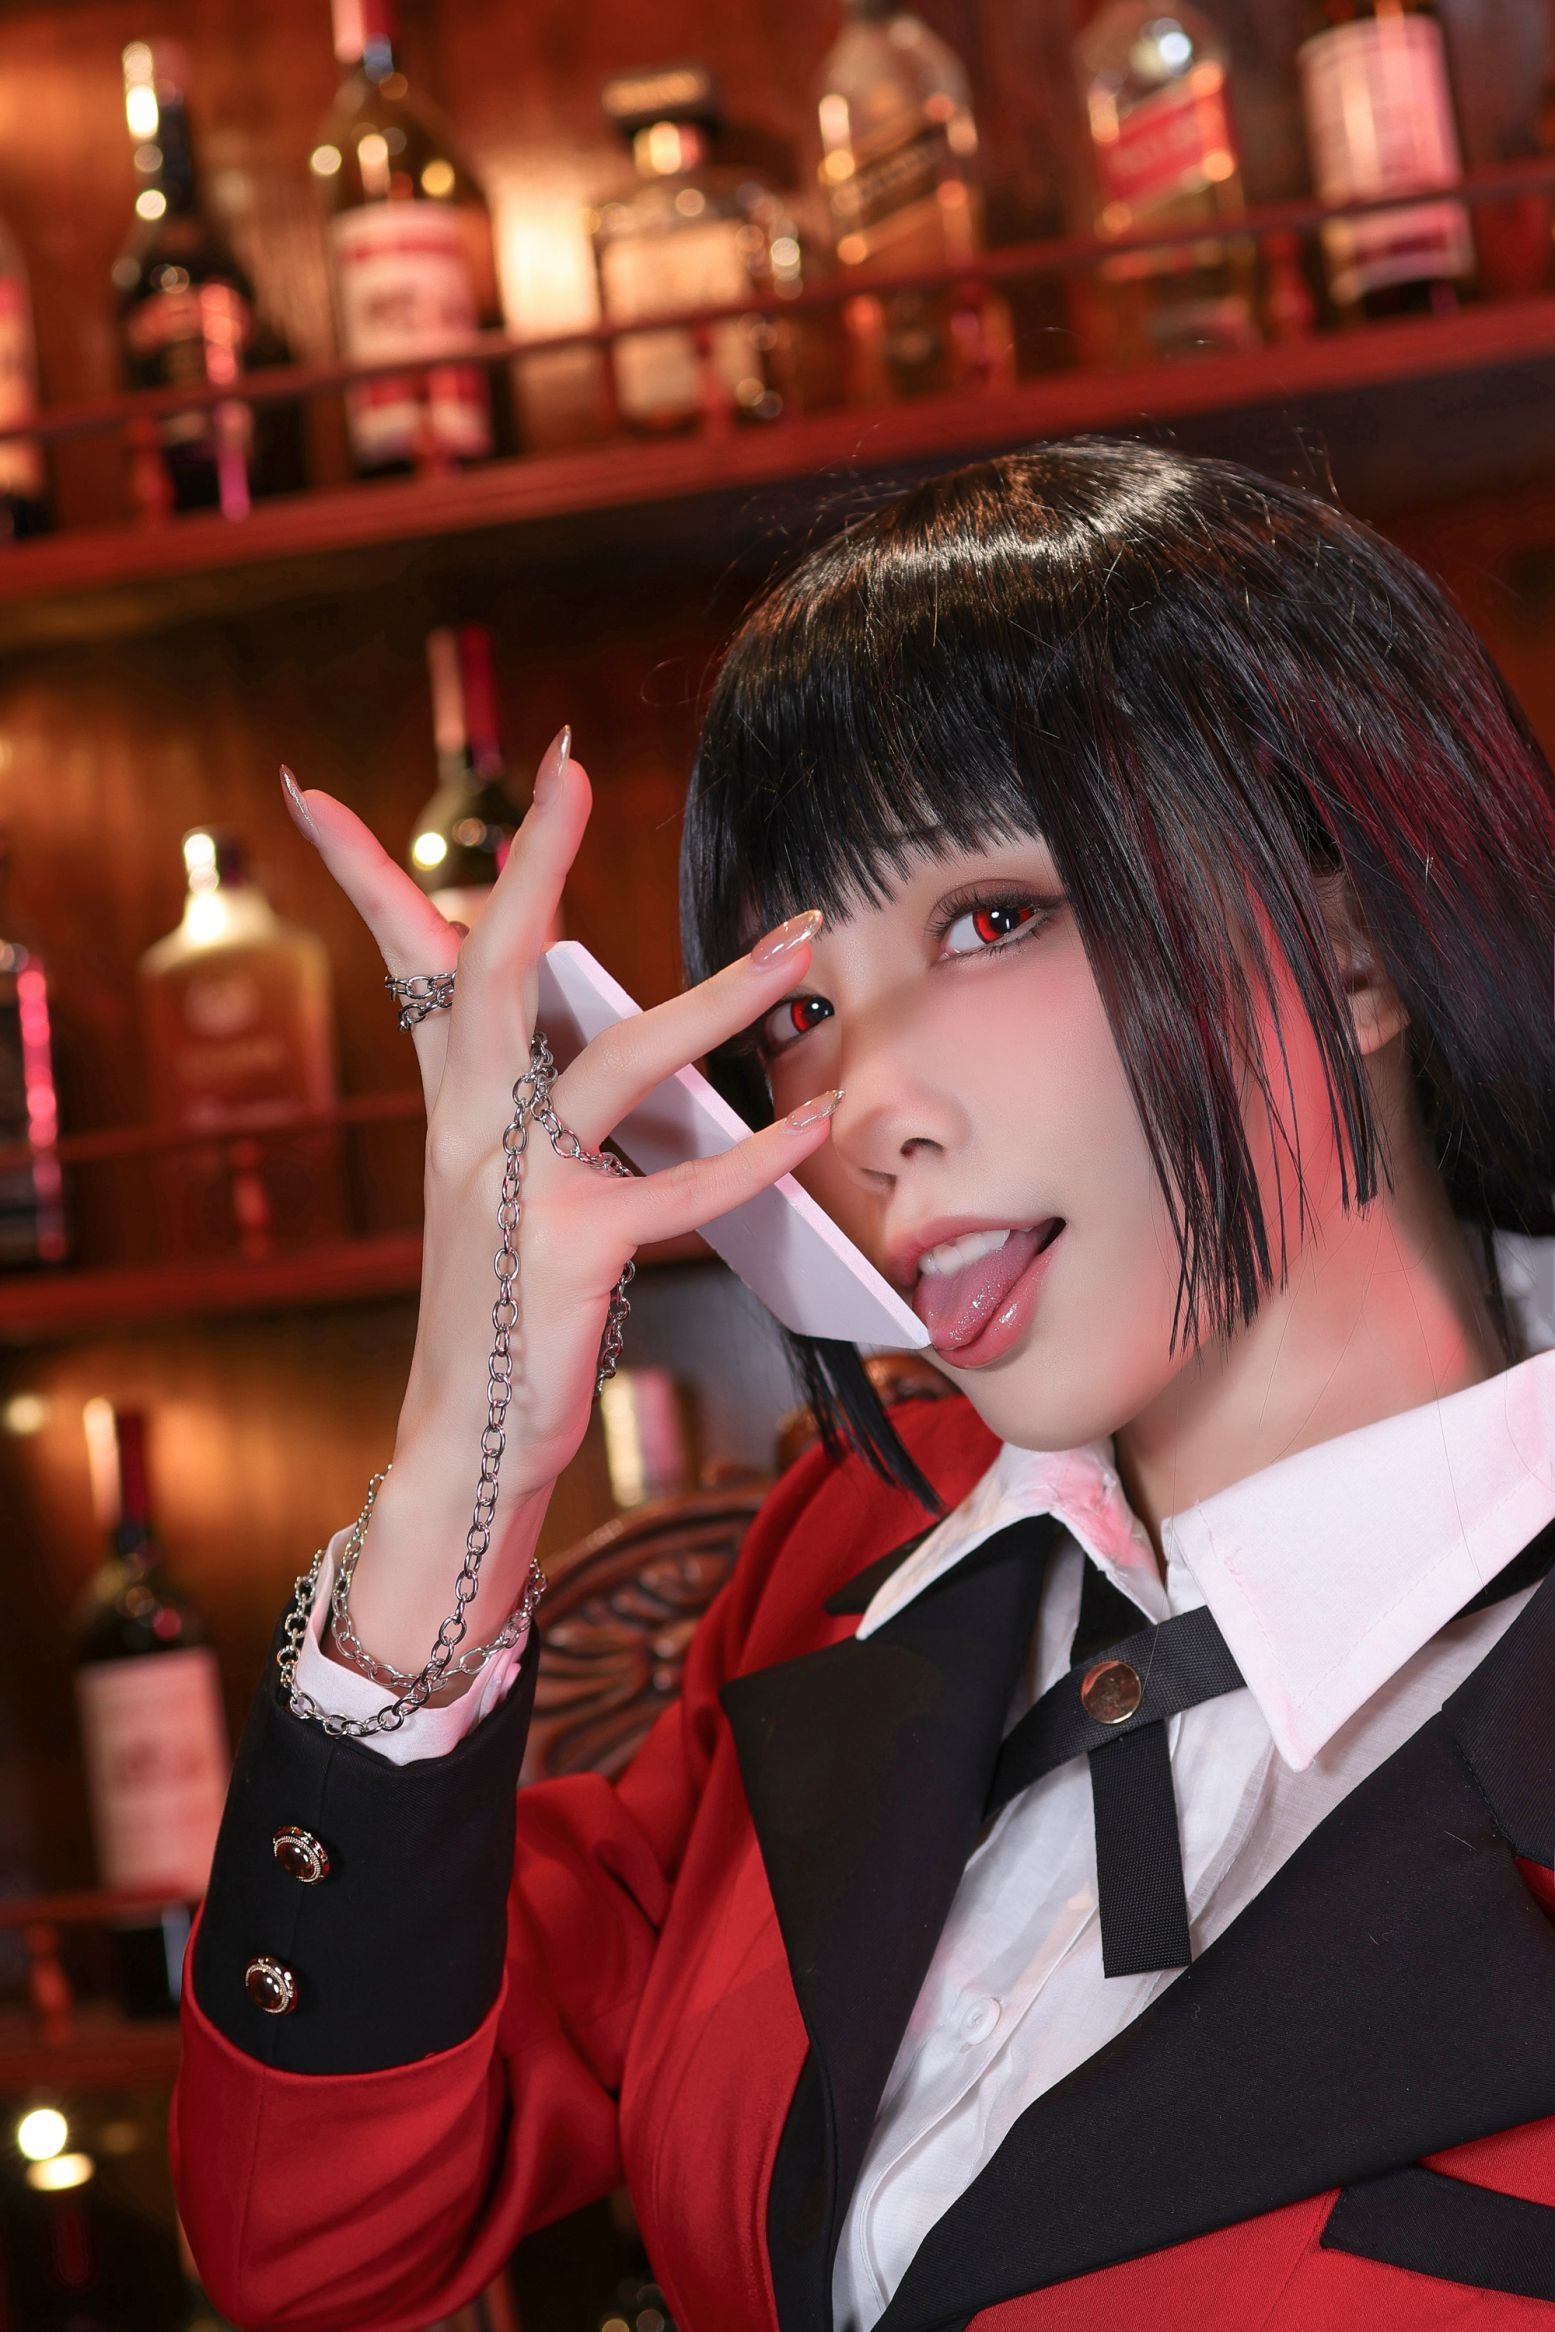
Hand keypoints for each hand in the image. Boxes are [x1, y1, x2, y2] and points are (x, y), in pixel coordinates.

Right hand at [278, 737, 839, 1665]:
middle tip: (567, 766)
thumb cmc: (500, 1309)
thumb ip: (532, 1101)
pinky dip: (752, 1159)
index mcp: (451, 1105)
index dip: (359, 873)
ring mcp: (517, 1190)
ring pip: (614, 1063)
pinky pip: (678, 1194)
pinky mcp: (570, 1254)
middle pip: (493, 970)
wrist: (460, 1444)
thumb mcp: (498, 1186)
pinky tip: (807, 1124)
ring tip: (794, 942)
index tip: (312, 788)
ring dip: (716, 997)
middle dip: (533, 863)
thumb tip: (603, 1026)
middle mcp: (469, 1131)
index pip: (403, 965)